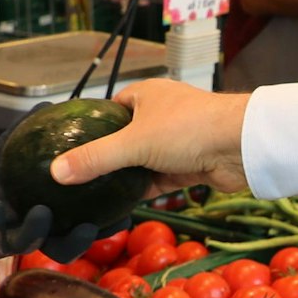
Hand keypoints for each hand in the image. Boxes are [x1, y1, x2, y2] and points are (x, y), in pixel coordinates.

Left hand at [0, 130, 116, 261]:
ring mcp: (6, 244)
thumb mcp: (2, 154)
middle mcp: (30, 234)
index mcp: (45, 216)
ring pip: (29, 245)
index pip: (81, 224)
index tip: (126, 211)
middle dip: (80, 240)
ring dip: (37, 231)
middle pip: (63, 246)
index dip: (104, 223)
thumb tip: (51, 104)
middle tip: (93, 226)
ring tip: (42, 213)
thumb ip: (25, 133)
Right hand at [51, 77, 249, 194]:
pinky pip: (158, 178)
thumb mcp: (133, 143)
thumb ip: (95, 159)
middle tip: (80, 177)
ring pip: (142, 160)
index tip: (72, 147)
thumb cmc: (189, 129)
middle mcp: (161, 114)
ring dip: (126, 176)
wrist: (241, 146)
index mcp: (146, 95)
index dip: (92, 127)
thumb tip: (57, 171)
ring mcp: (176, 140)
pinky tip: (124, 203)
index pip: (110, 108)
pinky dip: (144, 189)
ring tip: (95, 193)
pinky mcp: (189, 164)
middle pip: (125, 137)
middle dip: (108, 156)